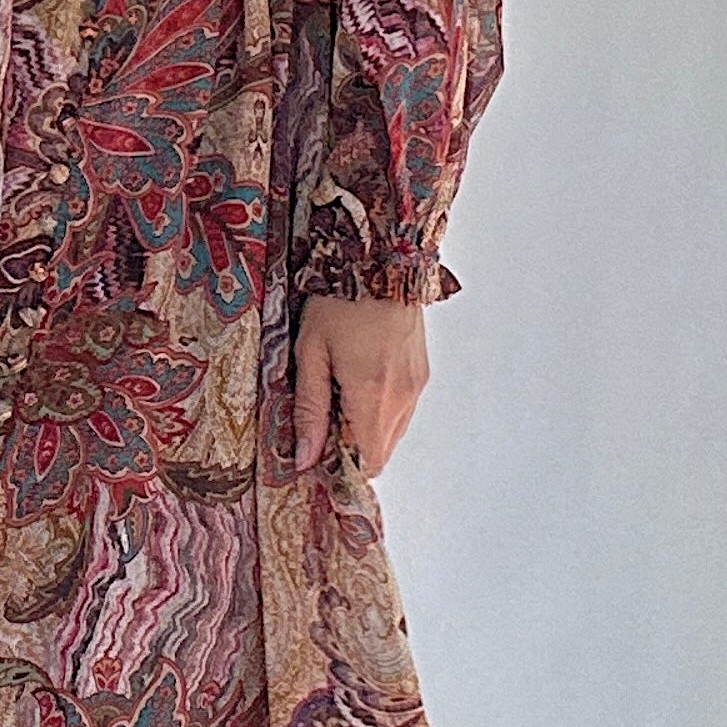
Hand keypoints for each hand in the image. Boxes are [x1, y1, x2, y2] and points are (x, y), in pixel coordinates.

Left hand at [293, 293, 429, 476]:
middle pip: (381, 453)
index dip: (342, 466)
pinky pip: (402, 411)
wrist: (381, 261)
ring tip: (338, 396)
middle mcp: (402, 396)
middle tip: (322, 423)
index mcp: (372, 395)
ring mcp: (416, 385)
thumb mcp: (311, 353)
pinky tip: (358, 383)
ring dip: (366, 430)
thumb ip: (310, 409)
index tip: (318, 455)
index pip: (367, 462)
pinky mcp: (421, 373)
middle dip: (352, 449)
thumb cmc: (340, 300)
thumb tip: (305, 457)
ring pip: (393, 433)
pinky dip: (381, 411)